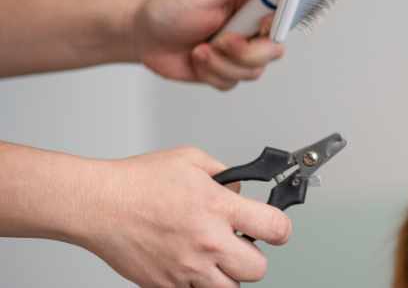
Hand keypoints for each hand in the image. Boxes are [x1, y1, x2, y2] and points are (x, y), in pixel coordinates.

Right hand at [78, 146, 291, 286]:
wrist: (97, 204)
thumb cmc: (137, 182)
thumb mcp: (191, 160)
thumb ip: (225, 175)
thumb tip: (241, 189)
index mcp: (218, 207)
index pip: (275, 228)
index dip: (282, 228)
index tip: (277, 228)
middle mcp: (207, 241)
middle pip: (259, 268)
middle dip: (255, 257)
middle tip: (242, 246)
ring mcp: (187, 267)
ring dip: (228, 275)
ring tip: (215, 258)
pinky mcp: (166, 284)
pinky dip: (196, 283)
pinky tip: (189, 264)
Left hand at [133, 0, 284, 90]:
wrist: (145, 35)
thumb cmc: (170, 8)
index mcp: (253, 2)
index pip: (285, 13)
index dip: (275, 24)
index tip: (259, 26)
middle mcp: (252, 27)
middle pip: (273, 50)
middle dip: (243, 52)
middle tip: (220, 41)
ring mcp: (242, 51)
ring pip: (253, 70)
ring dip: (220, 63)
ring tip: (199, 50)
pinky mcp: (229, 70)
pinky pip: (233, 82)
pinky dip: (210, 74)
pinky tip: (197, 59)